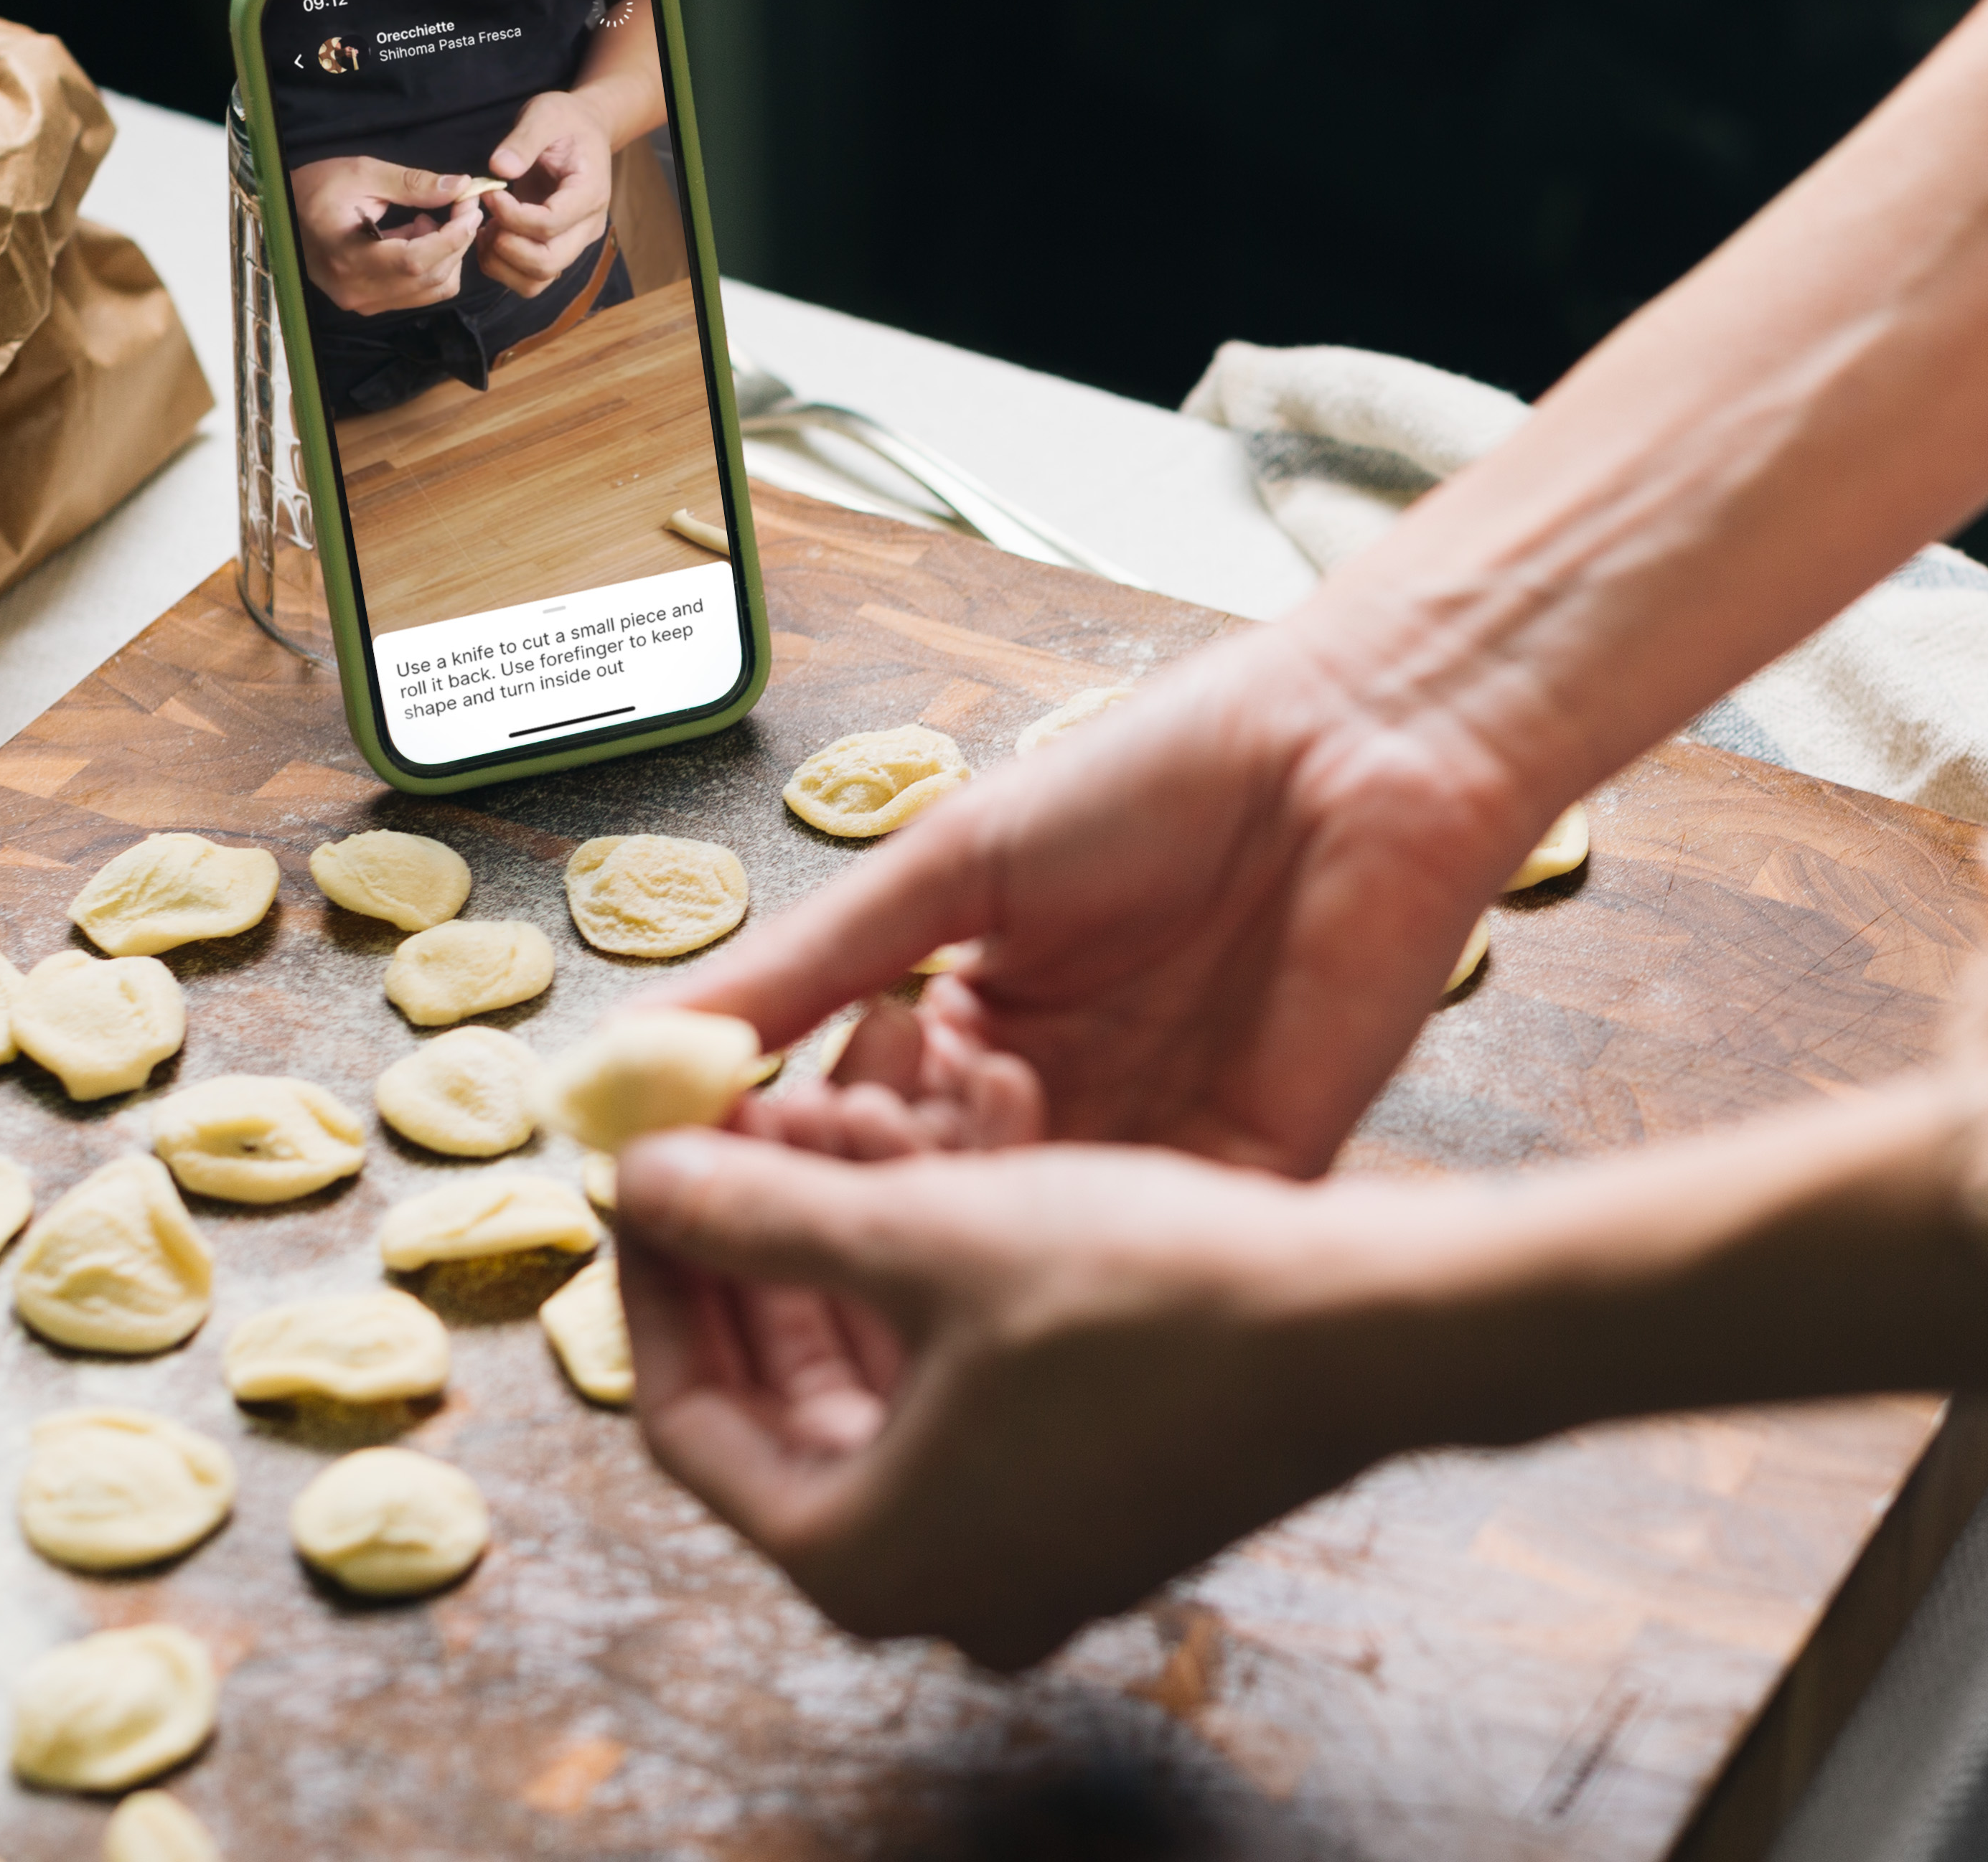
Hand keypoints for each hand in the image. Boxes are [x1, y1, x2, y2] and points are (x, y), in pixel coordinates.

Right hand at [286, 156, 485, 313]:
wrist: (284, 212)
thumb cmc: (316, 188)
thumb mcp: (363, 173)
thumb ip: (414, 184)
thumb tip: (460, 186)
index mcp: (348, 256)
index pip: (417, 260)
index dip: (453, 236)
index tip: (470, 207)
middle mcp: (357, 289)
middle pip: (430, 276)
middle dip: (458, 241)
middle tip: (464, 207)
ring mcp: (363, 301)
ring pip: (431, 289)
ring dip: (447, 254)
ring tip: (431, 220)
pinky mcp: (369, 302)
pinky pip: (418, 293)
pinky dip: (433, 267)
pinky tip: (419, 237)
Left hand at [472, 90, 615, 295]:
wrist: (584, 130)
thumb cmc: (565, 120)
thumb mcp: (545, 115)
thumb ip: (523, 141)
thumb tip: (498, 168)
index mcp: (589, 194)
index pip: (549, 225)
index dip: (512, 216)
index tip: (489, 194)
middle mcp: (586, 227)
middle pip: (546, 264)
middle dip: (506, 247)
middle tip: (485, 219)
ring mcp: (573, 242)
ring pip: (537, 280)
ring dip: (502, 263)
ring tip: (485, 230)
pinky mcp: (557, 248)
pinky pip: (529, 276)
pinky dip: (503, 265)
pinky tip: (490, 235)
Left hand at [613, 1126, 1388, 1668]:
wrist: (1369, 1334)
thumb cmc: (1150, 1297)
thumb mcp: (927, 1235)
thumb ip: (758, 1215)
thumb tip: (635, 1179)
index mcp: (865, 1558)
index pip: (687, 1422)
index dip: (653, 1281)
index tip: (644, 1173)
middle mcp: (937, 1588)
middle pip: (781, 1410)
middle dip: (749, 1260)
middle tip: (723, 1140)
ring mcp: (1025, 1556)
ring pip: (878, 1394)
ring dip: (840, 1262)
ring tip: (819, 1129)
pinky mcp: (1096, 1505)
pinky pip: (964, 1400)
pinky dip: (929, 1296)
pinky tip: (926, 1177)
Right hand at [672, 621, 1546, 1177]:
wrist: (1353, 747)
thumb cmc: (1160, 775)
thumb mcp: (945, 871)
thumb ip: (802, 966)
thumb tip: (635, 1053)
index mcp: (987, 1025)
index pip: (855, 1125)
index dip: (780, 1146)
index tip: (699, 1154)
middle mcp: (1064, 1102)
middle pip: (929, 1200)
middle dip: (852, 1190)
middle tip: (803, 1159)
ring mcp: (1153, 1146)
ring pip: (1019, 1236)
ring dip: (946, 1208)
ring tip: (891, 1158)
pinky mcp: (1248, 1173)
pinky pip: (1132, 1239)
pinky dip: (1053, 1227)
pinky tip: (997, 1191)